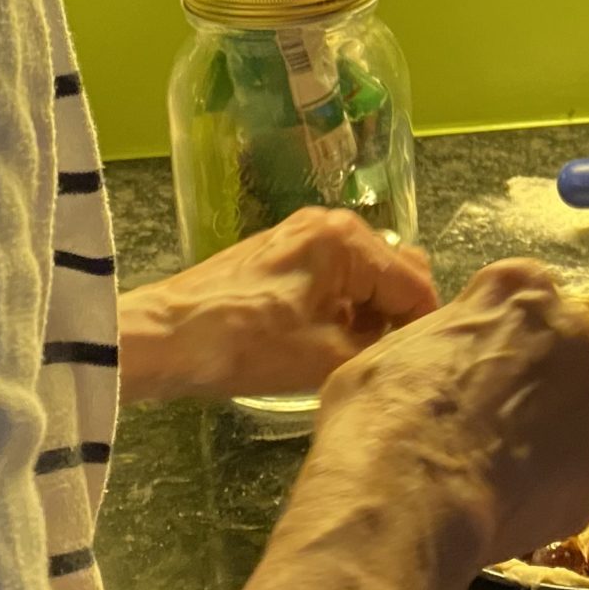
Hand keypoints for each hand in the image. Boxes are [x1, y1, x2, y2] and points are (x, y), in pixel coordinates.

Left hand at [119, 208, 438, 401]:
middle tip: (385, 362)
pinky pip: (333, 277)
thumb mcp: (327, 357)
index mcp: (349, 240)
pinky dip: (340, 308)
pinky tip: (325, 342)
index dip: (423, 329)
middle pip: (393, 274)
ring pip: (363, 278)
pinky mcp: (281, 252)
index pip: (416, 285)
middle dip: (396, 318)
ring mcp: (303, 234)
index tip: (420, 365)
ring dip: (367, 316)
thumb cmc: (247, 345)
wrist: (165, 337)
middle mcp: (332, 224)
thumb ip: (382, 344)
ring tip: (354, 357)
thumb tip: (409, 344)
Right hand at [313, 260, 588, 569]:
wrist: (409, 495)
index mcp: (520, 291)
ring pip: (578, 412)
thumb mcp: (397, 347)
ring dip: (550, 434)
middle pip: (563, 350)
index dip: (498, 336)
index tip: (476, 366)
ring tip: (501, 470)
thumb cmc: (384, 413)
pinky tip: (515, 504)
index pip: (523, 296)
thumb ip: (448, 337)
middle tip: (491, 422)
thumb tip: (450, 355)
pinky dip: (555, 487)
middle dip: (535, 381)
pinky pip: (580, 471)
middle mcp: (572, 333)